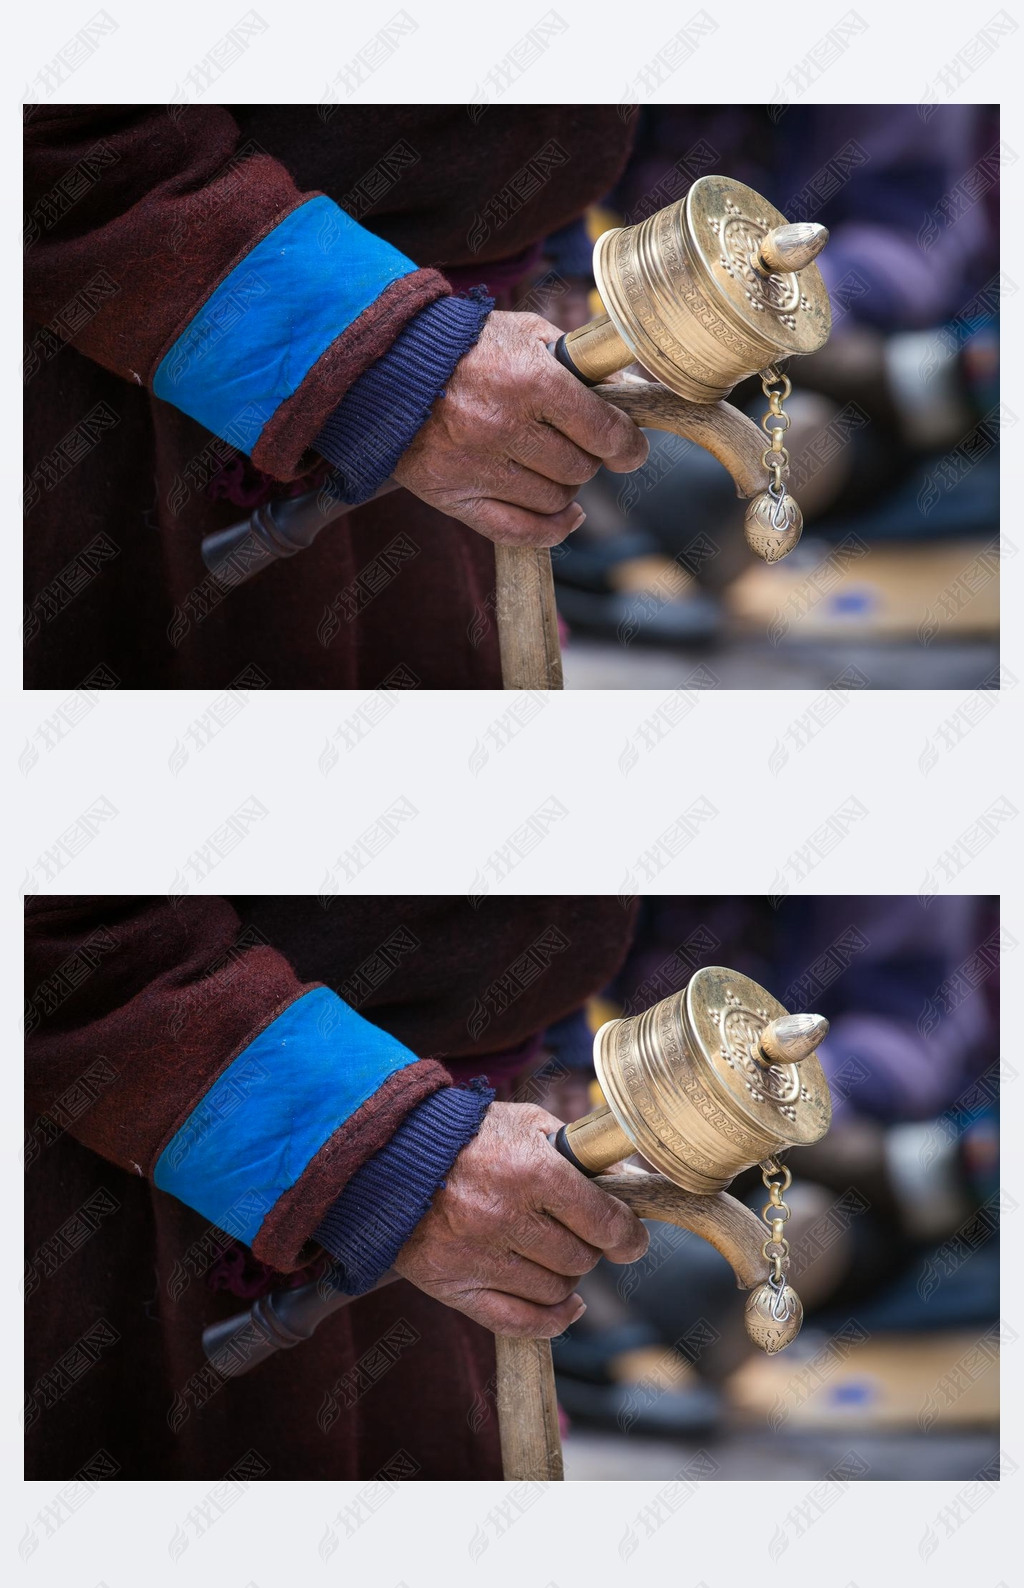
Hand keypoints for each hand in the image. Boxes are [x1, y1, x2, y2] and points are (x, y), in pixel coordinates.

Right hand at [392, 310, 648, 546]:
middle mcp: (506, 427)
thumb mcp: (524, 333)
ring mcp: (478, 466)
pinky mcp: (455, 495)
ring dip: (564, 488)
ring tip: (552, 466)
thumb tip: (624, 391)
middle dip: (588, 459)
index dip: (627, 445)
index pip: (603, 431)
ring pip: (554, 500)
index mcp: (531, 381)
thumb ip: (575, 361)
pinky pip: (518, 531)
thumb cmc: (465, 346)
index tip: (631, 450)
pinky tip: (566, 517)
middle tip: (576, 445)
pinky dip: (551, 530)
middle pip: (580, 469)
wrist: (389, 366)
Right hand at [393, 1101, 648, 1336]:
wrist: (391, 1155)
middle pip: (580, 1258)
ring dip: (566, 1277)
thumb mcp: (526, 1124)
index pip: (603, 1221)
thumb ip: (579, 1151)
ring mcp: (478, 1256)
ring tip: (555, 1254)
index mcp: (531, 1171)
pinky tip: (566, 1306)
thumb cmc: (467, 1135)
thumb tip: (629, 1180)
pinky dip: (551, 1321)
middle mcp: (506, 1218)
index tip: (632, 1239)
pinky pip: (518, 1322)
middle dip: (590, 1248)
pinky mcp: (454, 1285)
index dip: (628, 1235)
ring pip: (554, 1290)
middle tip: (580, 1234)